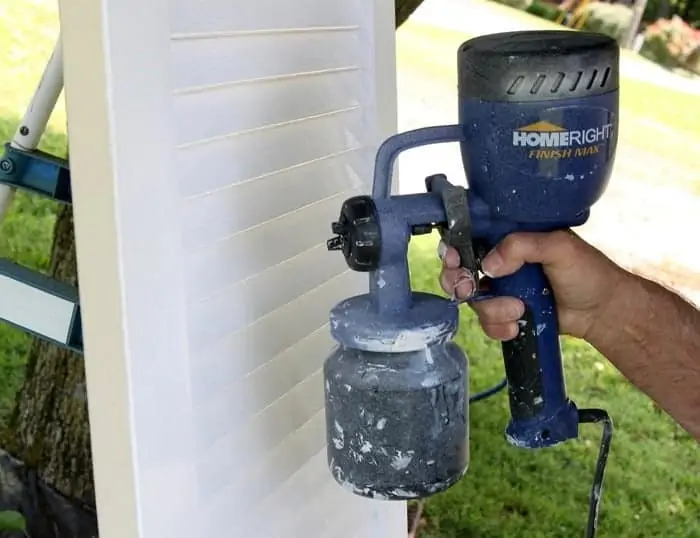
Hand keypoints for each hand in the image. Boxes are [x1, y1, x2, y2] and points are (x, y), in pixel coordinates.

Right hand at [439, 230, 625, 340]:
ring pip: (472, 299)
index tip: (455, 259)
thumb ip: (522, 246)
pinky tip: (516, 325)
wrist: (603, 312)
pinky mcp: (506, 313)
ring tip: (517, 310)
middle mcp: (500, 261)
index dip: (454, 247)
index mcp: (510, 237)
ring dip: (491, 308)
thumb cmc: (587, 271)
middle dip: (458, 281)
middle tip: (469, 288)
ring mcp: (501, 289)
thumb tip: (488, 265)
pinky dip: (497, 326)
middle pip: (459, 269)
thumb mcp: (559, 247)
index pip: (470, 236)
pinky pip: (486, 322)